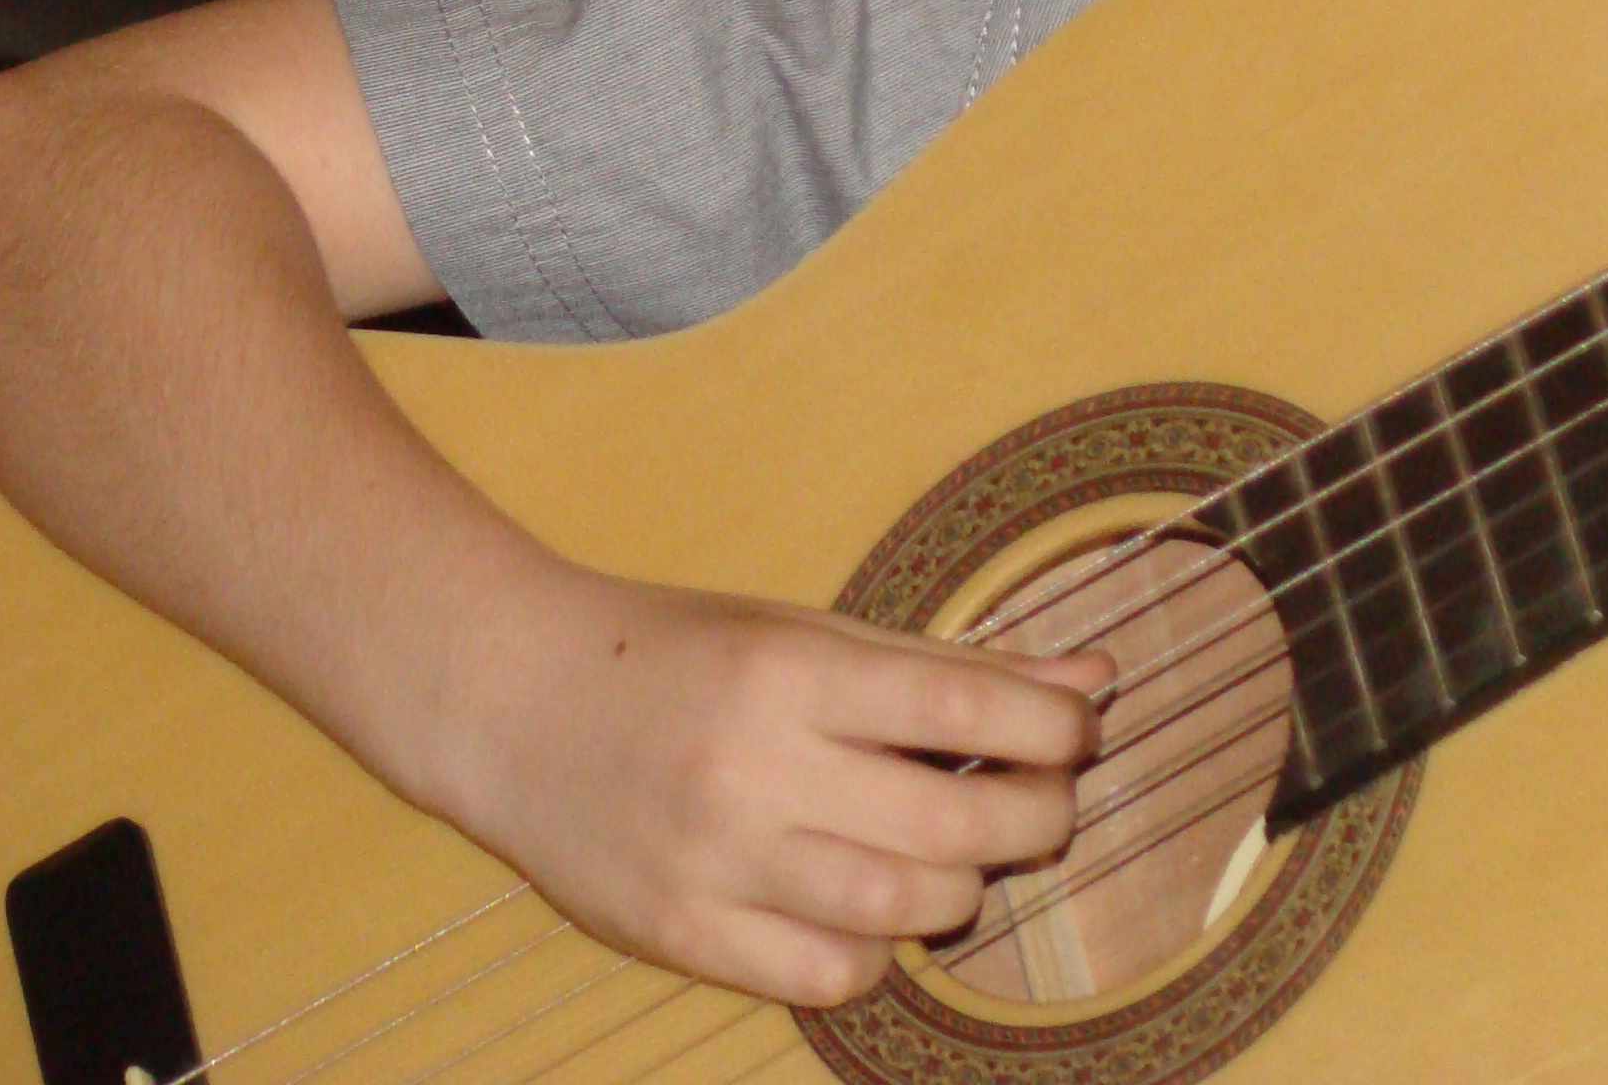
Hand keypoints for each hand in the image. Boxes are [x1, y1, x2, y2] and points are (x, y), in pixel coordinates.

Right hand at [428, 564, 1111, 1006]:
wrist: (513, 702)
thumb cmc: (683, 657)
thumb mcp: (815, 634)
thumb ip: (957, 667)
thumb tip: (1094, 684)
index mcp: (792, 674)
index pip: (963, 710)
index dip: (1051, 730)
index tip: (1079, 732)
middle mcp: (755, 770)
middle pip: (948, 826)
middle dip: (1033, 820)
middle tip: (1044, 805)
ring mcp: (714, 861)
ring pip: (898, 910)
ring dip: (962, 891)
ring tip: (960, 858)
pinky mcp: (678, 933)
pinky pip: (824, 974)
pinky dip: (878, 953)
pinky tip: (875, 910)